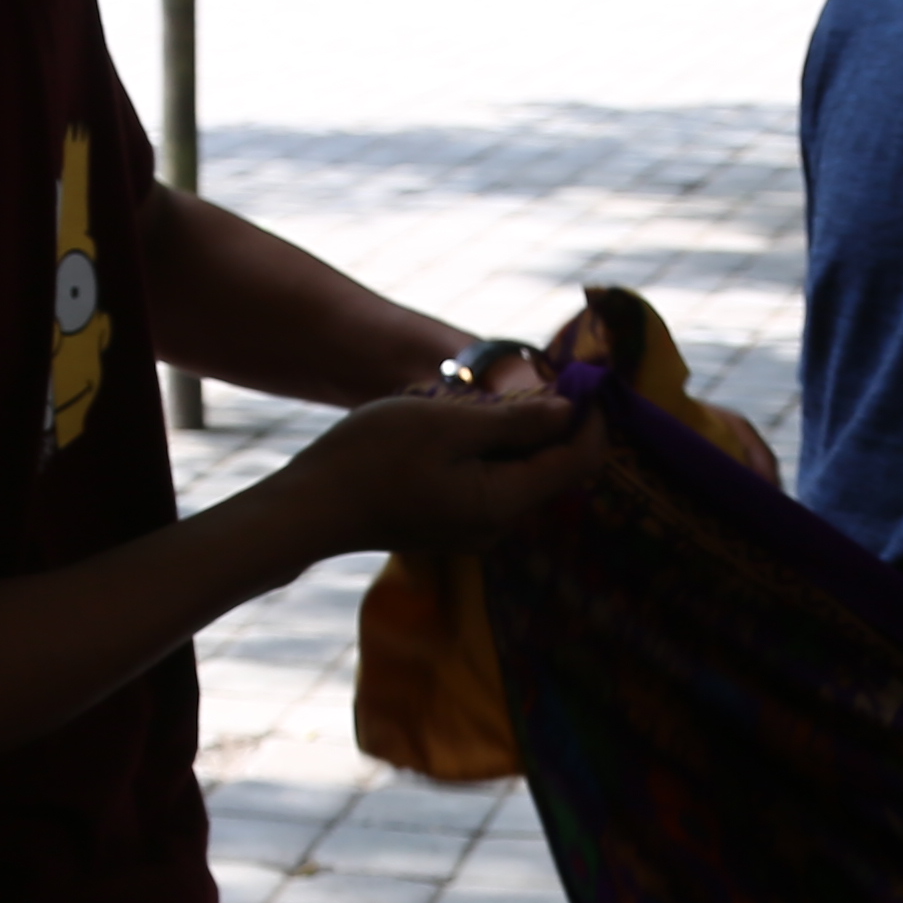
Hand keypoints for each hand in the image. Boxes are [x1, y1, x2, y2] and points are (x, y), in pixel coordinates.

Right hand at [281, 385, 592, 560]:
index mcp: (503, 503)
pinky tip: (460, 421)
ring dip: (517, 433)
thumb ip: (516, 422)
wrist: (311, 506)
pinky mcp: (451, 520)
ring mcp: (473, 526)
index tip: (586, 378)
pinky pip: (490, 480)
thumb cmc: (373, 458)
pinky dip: (491, 448)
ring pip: (519, 473)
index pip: (578, 462)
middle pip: (551, 469)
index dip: (591, 419)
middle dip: (554, 423)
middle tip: (536, 375)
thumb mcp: (448, 424)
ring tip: (487, 396)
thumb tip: (569, 412)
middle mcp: (497, 525)